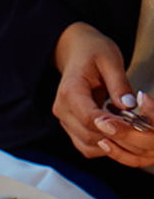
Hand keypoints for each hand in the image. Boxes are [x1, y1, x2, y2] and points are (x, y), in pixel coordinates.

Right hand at [52, 23, 153, 167]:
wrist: (76, 53)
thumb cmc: (93, 52)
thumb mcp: (111, 60)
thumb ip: (120, 84)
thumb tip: (130, 106)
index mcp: (70, 91)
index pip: (89, 117)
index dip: (111, 125)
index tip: (132, 124)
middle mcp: (62, 110)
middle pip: (88, 135)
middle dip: (114, 135)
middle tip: (136, 128)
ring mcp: (64, 121)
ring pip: (86, 146)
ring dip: (109, 143)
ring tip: (127, 130)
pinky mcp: (70, 128)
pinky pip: (86, 146)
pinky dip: (103, 144)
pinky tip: (117, 133)